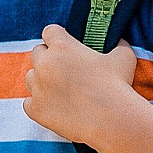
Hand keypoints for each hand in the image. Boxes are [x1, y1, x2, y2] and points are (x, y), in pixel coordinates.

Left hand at [22, 24, 136, 144]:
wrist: (112, 121)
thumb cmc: (118, 86)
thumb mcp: (123, 57)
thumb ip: (118, 44)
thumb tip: (119, 41)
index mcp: (62, 47)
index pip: (50, 31)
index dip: (58, 38)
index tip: (64, 46)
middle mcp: (44, 64)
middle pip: (37, 53)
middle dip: (48, 59)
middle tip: (64, 70)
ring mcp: (37, 87)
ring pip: (30, 77)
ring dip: (40, 81)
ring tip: (59, 90)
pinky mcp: (35, 109)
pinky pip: (28, 103)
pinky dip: (38, 104)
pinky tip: (54, 107)